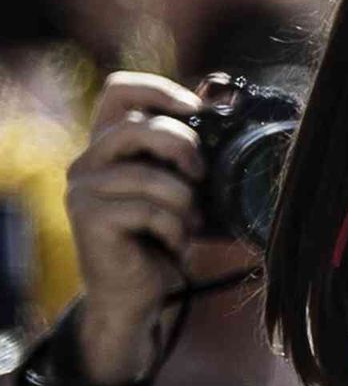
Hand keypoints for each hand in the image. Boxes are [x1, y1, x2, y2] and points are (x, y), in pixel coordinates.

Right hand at [64, 71, 203, 384]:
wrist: (139, 294)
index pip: (119, 91)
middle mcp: (88, 161)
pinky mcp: (88, 218)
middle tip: (201, 176)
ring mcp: (83, 189)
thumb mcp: (182, 187)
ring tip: (188, 224)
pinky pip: (149, 211)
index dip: (159, 90)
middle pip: (136, 127)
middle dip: (182, 148)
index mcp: (110, 145)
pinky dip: (175, 230)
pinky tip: (172, 245)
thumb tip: (227, 109)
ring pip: (149, 176)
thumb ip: (189, 154)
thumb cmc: (164, 237)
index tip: (197, 109)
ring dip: (184, 204)